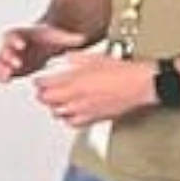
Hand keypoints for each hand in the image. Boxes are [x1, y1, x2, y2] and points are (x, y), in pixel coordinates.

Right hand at [0, 22, 93, 82]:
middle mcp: (11, 45)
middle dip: (7, 57)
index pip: (13, 35)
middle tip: (15, 65)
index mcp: (20, 34)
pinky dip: (0, 76)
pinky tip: (5, 81)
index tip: (22, 46)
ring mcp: (9, 57)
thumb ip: (69, 38)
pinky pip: (0, 71)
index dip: (15, 40)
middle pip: (3, 48)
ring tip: (5, 77)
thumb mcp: (59, 37)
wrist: (44, 43)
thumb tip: (83, 39)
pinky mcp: (10, 68)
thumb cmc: (50, 38)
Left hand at [34, 52, 157, 129]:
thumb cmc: (122, 70)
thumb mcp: (94, 57)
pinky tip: (71, 114)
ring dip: (54, 107)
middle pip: (47, 101)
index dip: (39, 83)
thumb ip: (75, 58)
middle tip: (44, 92)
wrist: (140, 84)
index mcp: (72, 81)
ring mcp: (84, 110)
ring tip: (56, 102)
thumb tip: (66, 57)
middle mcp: (75, 98)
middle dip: (43, 96)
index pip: (43, 85)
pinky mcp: (95, 118)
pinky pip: (73, 123)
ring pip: (57, 114)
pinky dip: (68, 119)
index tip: (39, 81)